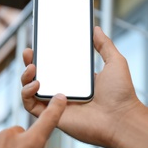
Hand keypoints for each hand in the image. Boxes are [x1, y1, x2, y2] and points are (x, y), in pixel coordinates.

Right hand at [21, 27, 147, 147]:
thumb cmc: (121, 94)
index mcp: (77, 80)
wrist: (121, 119)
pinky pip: (31, 106)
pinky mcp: (52, 115)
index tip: (40, 42)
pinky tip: (36, 84)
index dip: (45, 54)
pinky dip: (27, 94)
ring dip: (25, 77)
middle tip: (29, 51)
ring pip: (31, 90)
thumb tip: (95, 28)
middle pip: (40, 76)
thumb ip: (104, 45)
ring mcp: (57, 104)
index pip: (56, 65)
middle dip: (30, 63)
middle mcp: (65, 91)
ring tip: (32, 67)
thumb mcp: (114, 62)